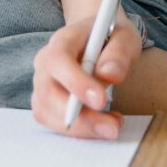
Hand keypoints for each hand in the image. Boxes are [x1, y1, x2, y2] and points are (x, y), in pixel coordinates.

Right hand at [30, 10, 144, 138]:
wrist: (97, 37)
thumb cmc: (110, 36)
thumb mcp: (124, 36)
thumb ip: (119, 53)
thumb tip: (109, 75)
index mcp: (62, 40)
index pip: (58, 60)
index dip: (76, 82)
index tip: (101, 100)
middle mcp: (45, 62)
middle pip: (48, 92)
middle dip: (80, 116)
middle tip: (112, 127)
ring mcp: (42, 83)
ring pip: (46, 112)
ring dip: (80, 127)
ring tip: (113, 126)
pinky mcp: (46, 102)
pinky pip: (52, 122)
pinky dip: (77, 130)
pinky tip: (102, 124)